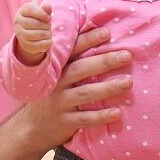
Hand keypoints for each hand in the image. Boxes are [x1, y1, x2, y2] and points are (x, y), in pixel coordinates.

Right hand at [13, 2, 52, 64]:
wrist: (29, 37)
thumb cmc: (37, 21)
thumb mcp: (41, 14)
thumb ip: (45, 10)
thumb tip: (48, 6)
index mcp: (22, 11)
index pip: (31, 10)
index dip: (42, 14)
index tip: (48, 18)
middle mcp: (18, 22)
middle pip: (37, 23)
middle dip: (47, 25)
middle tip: (48, 27)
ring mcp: (20, 34)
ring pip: (40, 34)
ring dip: (48, 34)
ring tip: (48, 33)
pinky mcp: (25, 44)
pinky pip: (41, 44)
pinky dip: (48, 42)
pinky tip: (47, 40)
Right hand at [22, 27, 131, 147]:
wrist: (31, 127)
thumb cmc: (52, 94)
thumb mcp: (56, 75)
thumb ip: (72, 59)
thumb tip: (96, 31)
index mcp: (56, 68)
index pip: (72, 50)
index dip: (89, 40)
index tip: (107, 32)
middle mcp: (56, 83)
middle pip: (81, 69)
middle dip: (104, 61)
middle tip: (126, 55)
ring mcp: (59, 103)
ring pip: (85, 93)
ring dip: (108, 87)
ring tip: (128, 82)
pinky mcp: (64, 122)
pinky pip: (84, 118)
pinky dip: (101, 116)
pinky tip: (117, 112)